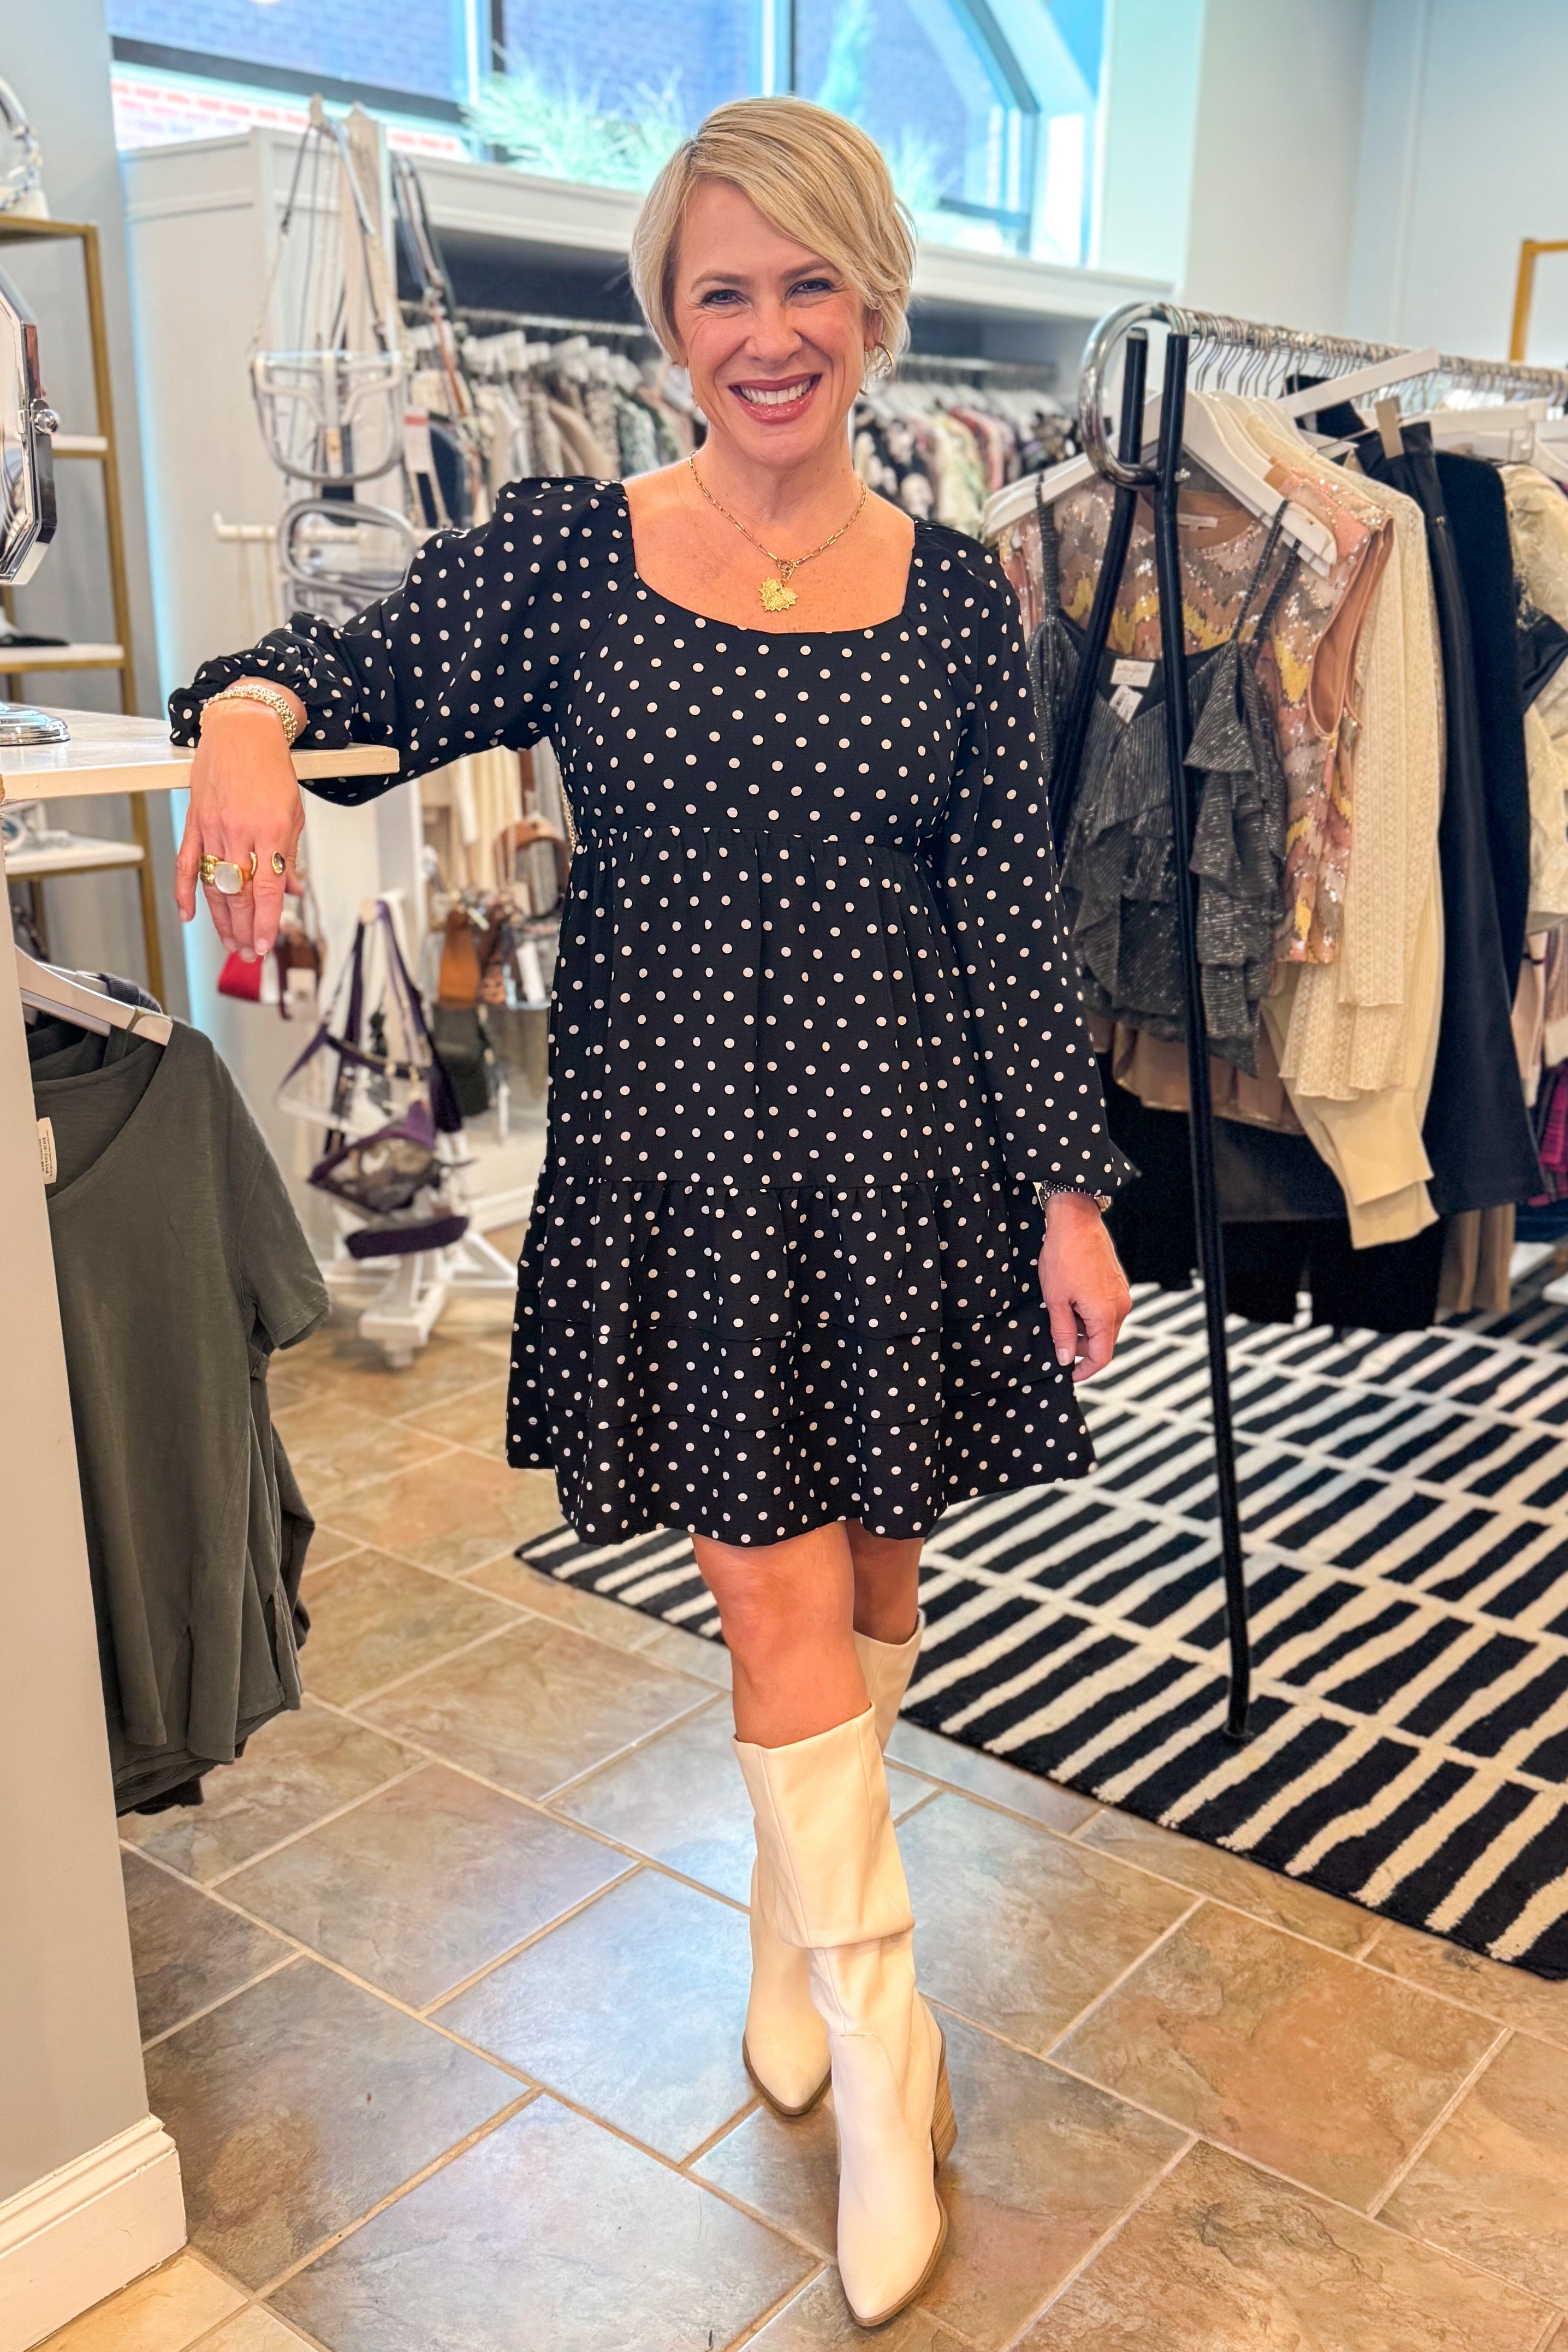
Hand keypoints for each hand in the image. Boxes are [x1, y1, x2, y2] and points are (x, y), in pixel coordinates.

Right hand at [174, 684, 306, 959]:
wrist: (243, 730)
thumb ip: (290, 855)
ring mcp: (213, 827)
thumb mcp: (294, 813)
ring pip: (214, 886)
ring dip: (221, 920)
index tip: (267, 944)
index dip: (267, 922)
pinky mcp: (194, 821)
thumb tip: (292, 891)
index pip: (268, 890)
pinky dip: (185, 892)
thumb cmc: (271, 769)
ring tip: (231, 943)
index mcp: (271, 831)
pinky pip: (186, 863)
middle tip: (250, 953)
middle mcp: (240, 832)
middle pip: (240, 895)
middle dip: (246, 930)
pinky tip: (188, 915)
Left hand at [1039, 1192, 1131, 1382]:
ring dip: (1084, 1330)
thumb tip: (1065, 1358)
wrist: (1077, 1221)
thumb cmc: (1064, 1255)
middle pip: (1104, 1343)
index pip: (1101, 1357)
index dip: (1084, 1370)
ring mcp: (1121, 1294)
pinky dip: (1089, 1315)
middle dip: (1081, 1348)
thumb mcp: (1055, 1299)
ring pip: (1104, 1327)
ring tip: (1061, 1315)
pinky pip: (1106, 1310)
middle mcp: (1120, 1306)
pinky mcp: (1118, 1284)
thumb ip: (1062, 1332)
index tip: (1068, 1373)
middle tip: (1057, 1341)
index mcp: (1105, 1314)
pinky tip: (1071, 1302)